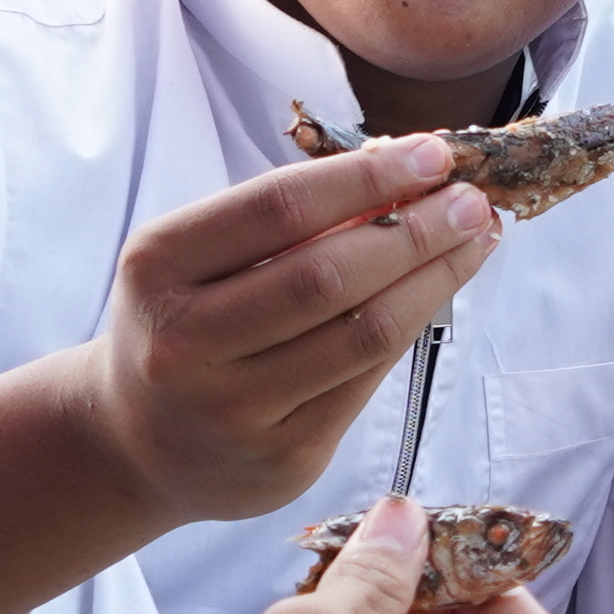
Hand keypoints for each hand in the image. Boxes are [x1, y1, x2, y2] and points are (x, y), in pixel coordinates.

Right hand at [86, 145, 502, 523]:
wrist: (137, 447)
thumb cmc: (182, 326)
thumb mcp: (195, 260)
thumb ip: (282, 224)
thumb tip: (404, 178)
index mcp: (157, 267)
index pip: (278, 208)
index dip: (366, 178)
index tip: (432, 155)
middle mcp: (185, 342)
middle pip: (327, 276)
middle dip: (416, 231)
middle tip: (472, 202)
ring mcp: (234, 410)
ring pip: (360, 334)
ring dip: (433, 279)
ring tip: (475, 241)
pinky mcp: (282, 458)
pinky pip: (366, 383)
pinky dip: (413, 328)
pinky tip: (439, 293)